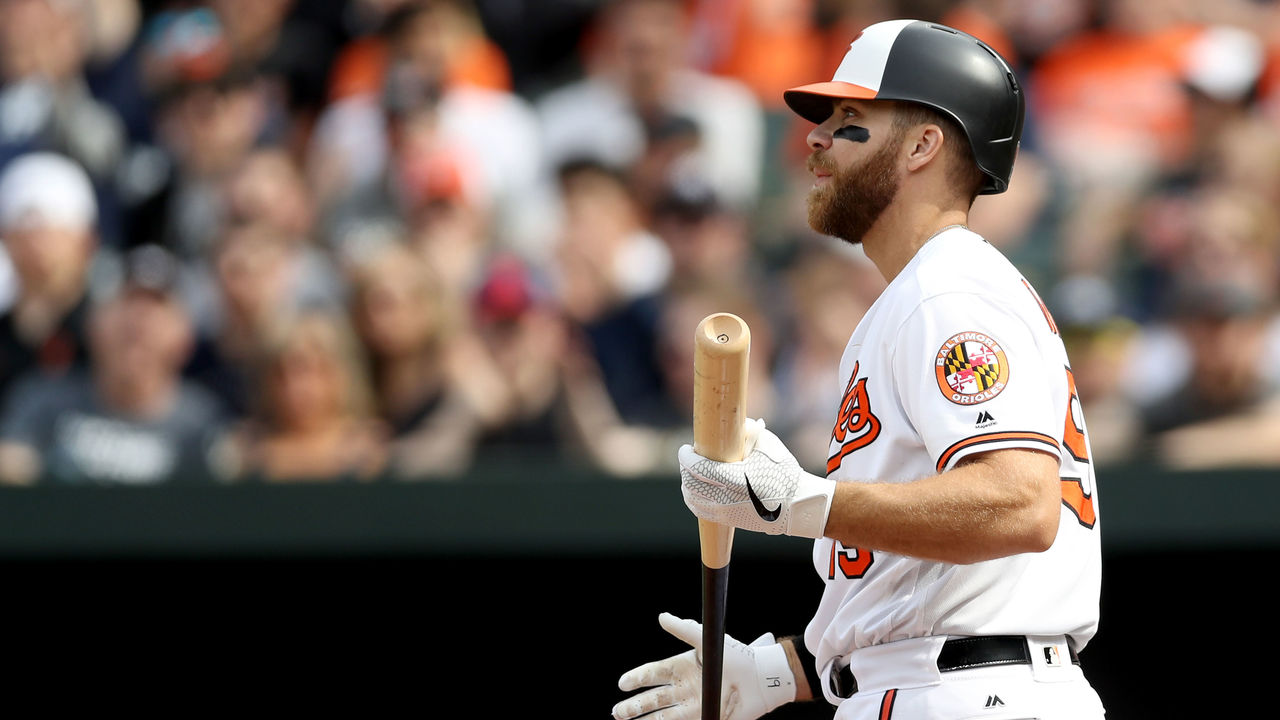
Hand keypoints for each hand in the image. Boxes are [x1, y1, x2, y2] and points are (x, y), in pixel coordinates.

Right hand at [612, 612, 794, 719]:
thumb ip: (684, 629)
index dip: (637, 678)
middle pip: (653, 698)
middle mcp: (685, 687)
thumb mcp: (707, 640)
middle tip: (617, 712)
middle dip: (634, 706)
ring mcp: (694, 705)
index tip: (622, 683)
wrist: (761, 679)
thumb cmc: (736, 656)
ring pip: (663, 716)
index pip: (654, 673)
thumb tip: (661, 617)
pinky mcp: (705, 716)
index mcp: (683, 667)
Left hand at [679, 419, 834, 537]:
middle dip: (685, 468)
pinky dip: (693, 498)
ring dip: (687, 483)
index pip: (700, 468)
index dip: (686, 458)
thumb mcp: (768, 445)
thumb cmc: (784, 473)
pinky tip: (696, 488)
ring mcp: (727, 512)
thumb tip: (732, 422)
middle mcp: (728, 499)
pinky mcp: (729, 520)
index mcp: (737, 479)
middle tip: (689, 457)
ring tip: (692, 471)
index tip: (685, 448)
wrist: (797, 506)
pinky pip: (700, 511)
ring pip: (692, 498)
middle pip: (691, 484)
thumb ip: (749, 430)